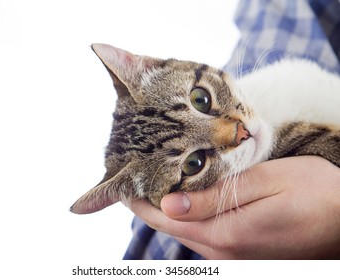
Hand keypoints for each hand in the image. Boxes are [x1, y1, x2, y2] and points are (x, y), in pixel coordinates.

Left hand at [127, 156, 339, 258]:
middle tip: (131, 177)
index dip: (138, 202)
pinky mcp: (239, 251)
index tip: (120, 183)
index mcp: (226, 234)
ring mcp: (231, 255)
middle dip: (146, 203)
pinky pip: (200, 234)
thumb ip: (216, 197)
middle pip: (169, 227)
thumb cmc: (314, 192)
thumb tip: (169, 205)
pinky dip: (184, 216)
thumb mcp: (266, 184)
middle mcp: (223, 251)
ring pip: (183, 231)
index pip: (165, 219)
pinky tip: (181, 198)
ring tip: (150, 182)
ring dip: (163, 209)